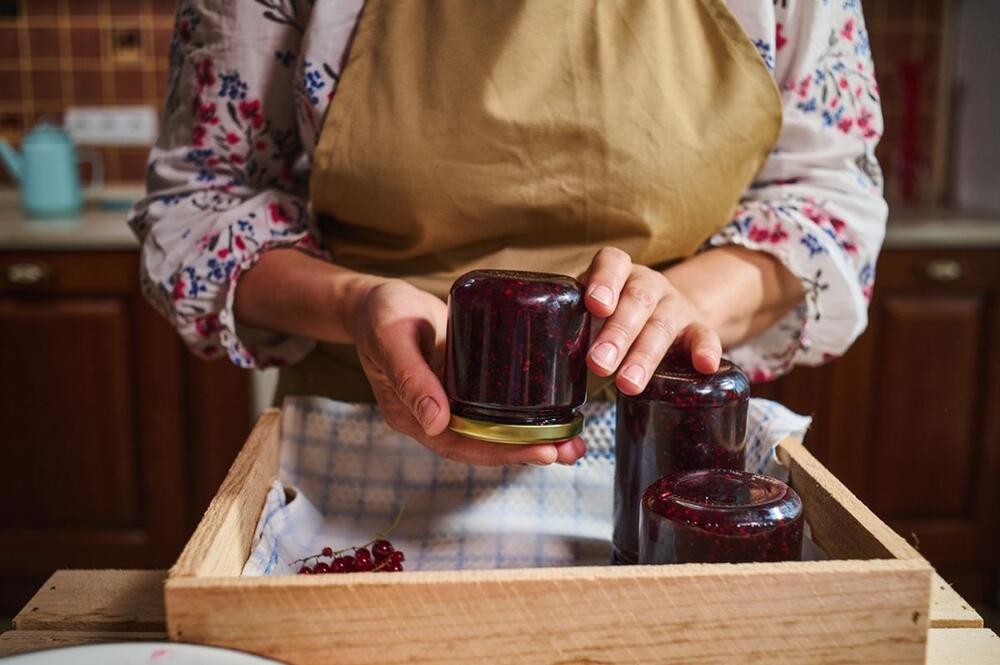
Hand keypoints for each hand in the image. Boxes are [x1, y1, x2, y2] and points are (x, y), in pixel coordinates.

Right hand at [349, 280, 586, 465]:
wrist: (378, 300)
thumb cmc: (380, 315)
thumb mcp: (392, 338)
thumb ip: (411, 377)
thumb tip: (436, 422)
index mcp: (413, 416)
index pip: (463, 445)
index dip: (503, 451)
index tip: (542, 451)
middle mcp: (435, 416)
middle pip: (485, 445)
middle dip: (529, 450)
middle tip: (570, 449)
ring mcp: (452, 401)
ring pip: (496, 429)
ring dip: (534, 437)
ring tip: (572, 439)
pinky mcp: (467, 384)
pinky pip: (498, 406)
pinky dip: (525, 412)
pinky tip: (554, 411)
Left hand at [581, 248, 721, 394]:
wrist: (664, 316)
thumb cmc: (612, 318)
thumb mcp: (590, 314)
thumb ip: (569, 326)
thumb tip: (535, 363)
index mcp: (617, 273)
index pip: (612, 263)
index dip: (604, 281)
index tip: (595, 304)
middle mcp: (647, 284)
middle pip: (636, 301)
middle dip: (617, 334)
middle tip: (598, 364)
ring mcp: (674, 305)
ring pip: (662, 324)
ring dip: (645, 355)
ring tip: (628, 384)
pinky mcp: (697, 327)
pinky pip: (705, 335)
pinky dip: (706, 350)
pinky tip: (704, 366)